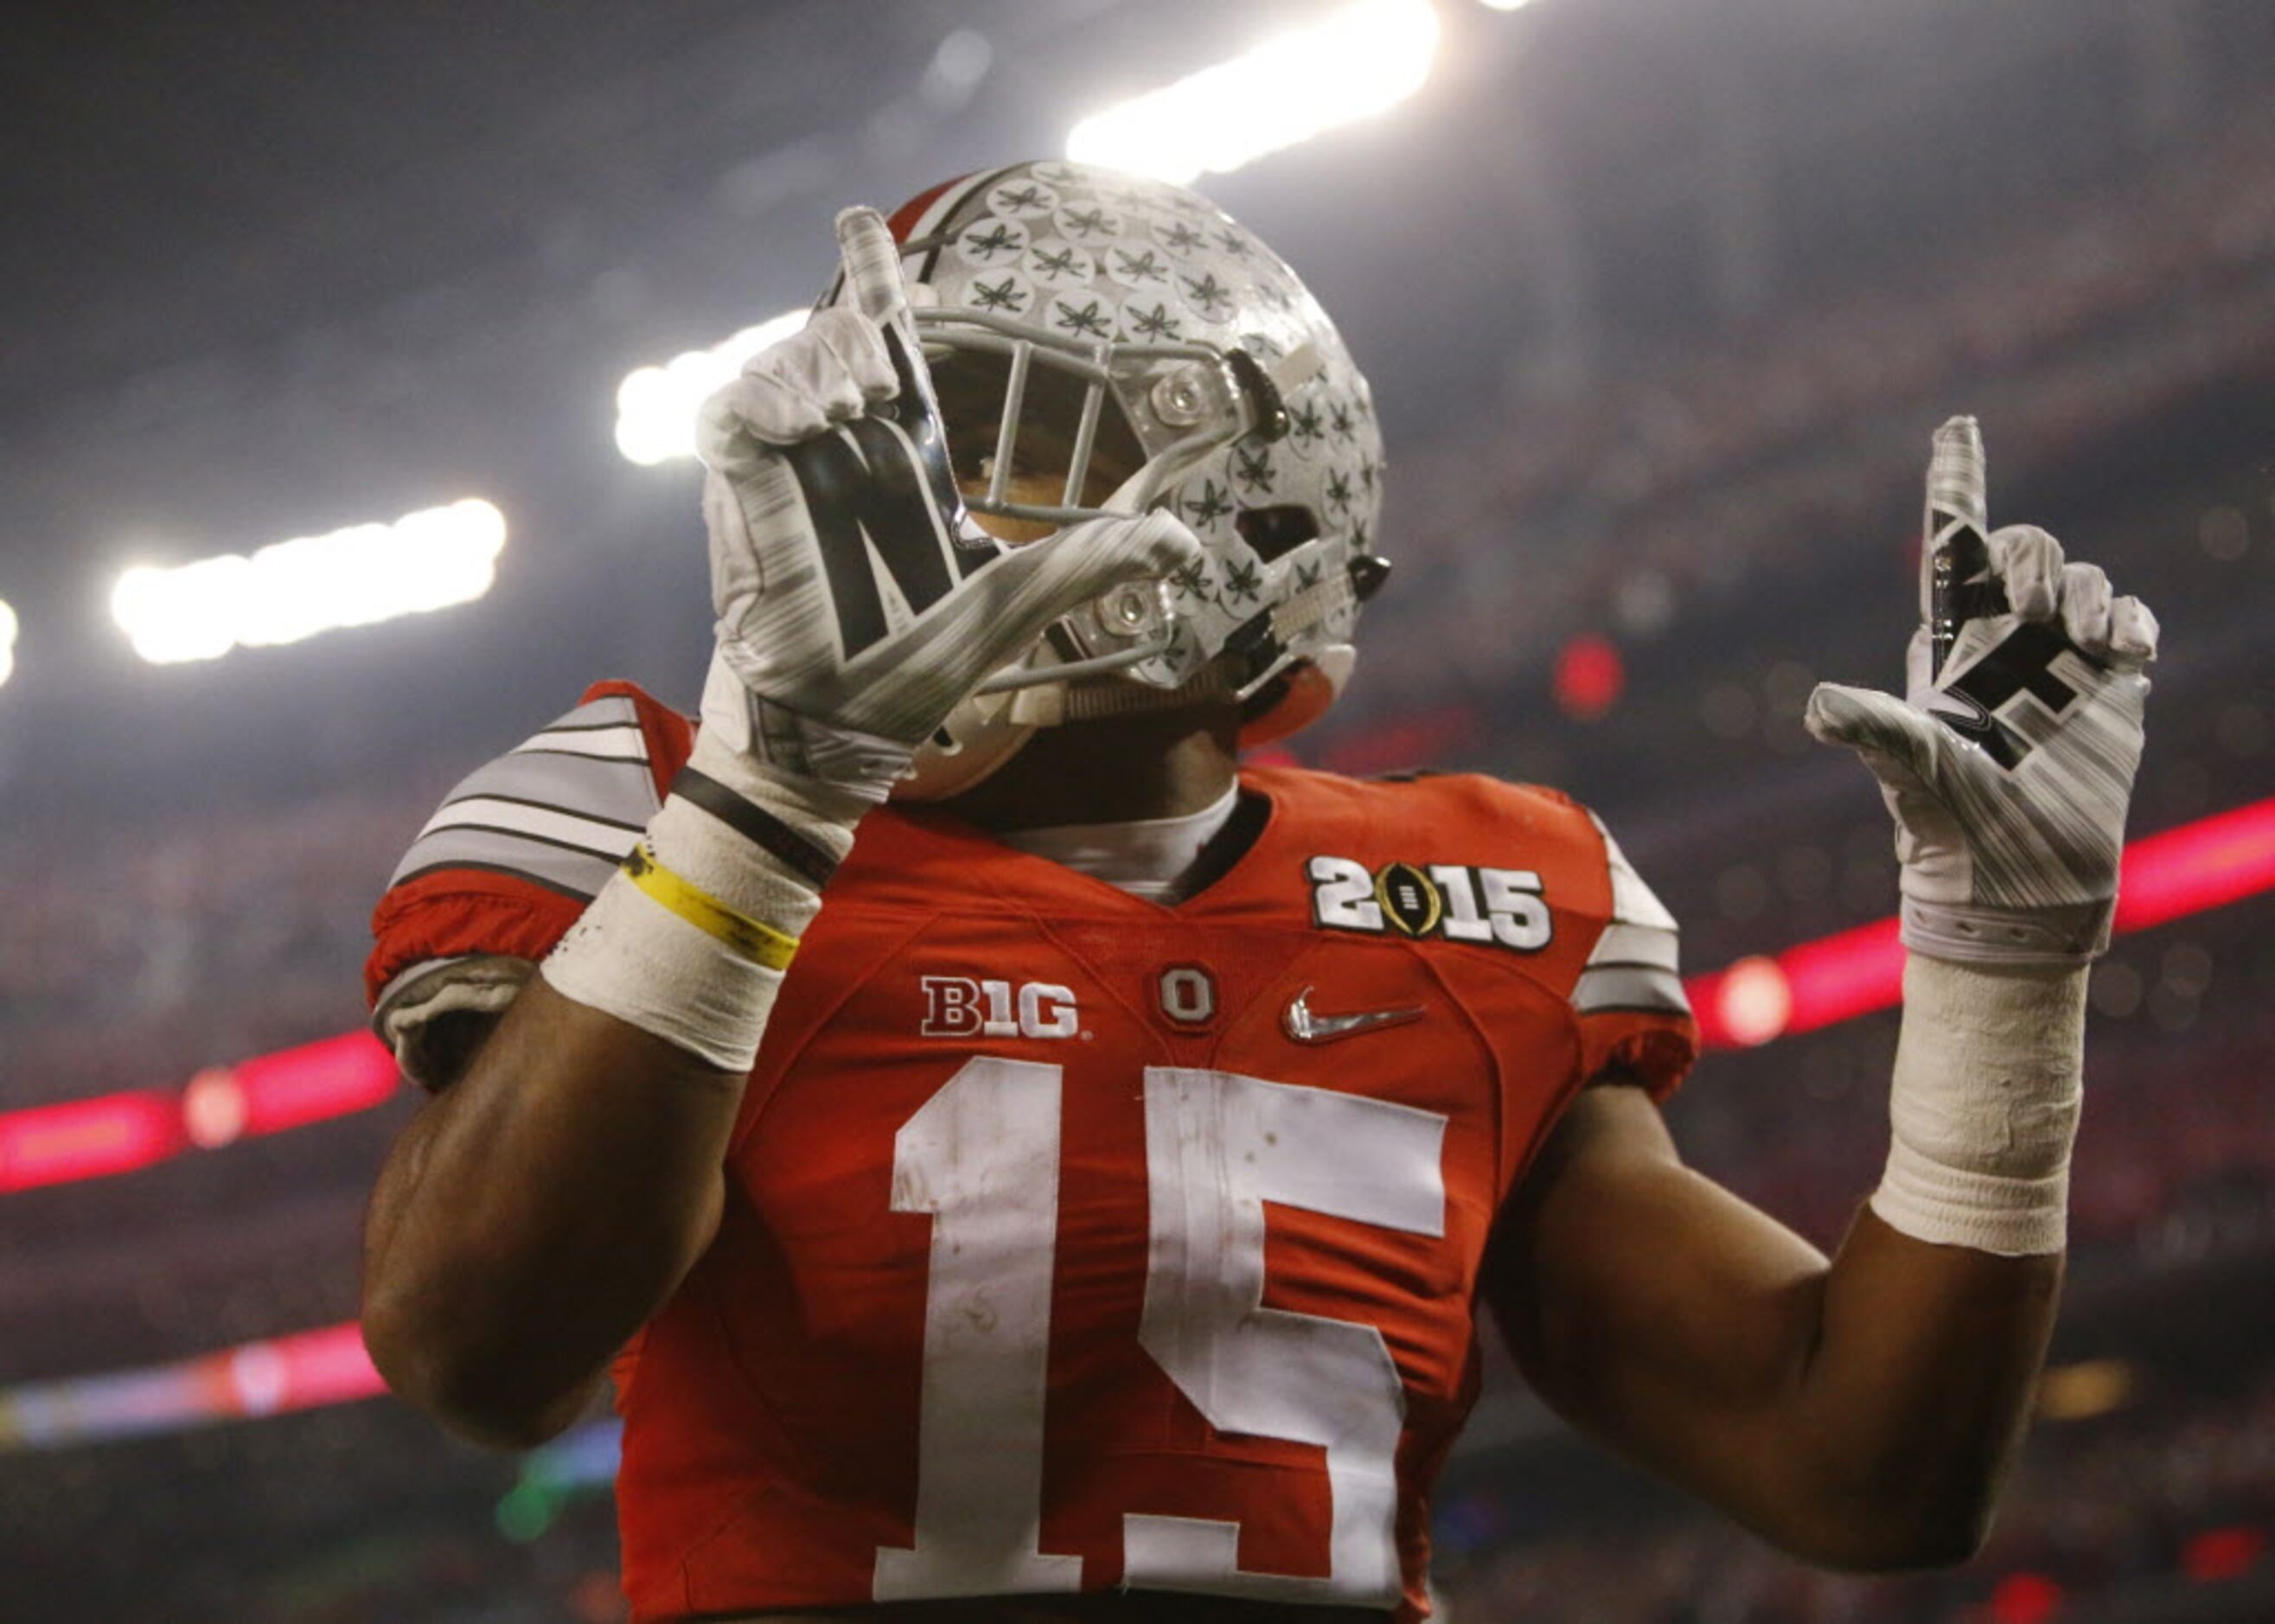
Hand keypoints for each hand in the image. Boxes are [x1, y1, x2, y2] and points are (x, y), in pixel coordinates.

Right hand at [693, 207, 1200, 780]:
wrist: (837, 734)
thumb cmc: (913, 676)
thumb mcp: (1017, 605)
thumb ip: (1092, 562)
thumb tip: (1183, 544)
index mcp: (900, 462)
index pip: (883, 347)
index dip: (873, 279)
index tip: (858, 217)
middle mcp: (841, 453)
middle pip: (839, 341)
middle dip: (855, 334)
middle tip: (879, 390)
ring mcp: (786, 471)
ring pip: (789, 363)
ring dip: (819, 365)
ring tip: (850, 411)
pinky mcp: (740, 494)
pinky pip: (735, 409)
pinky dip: (768, 397)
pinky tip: (810, 424)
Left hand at [1805, 417, 2158, 964]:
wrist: (2018, 883)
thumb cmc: (1952, 828)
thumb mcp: (1911, 771)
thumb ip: (1875, 728)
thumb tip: (1818, 703)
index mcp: (1947, 645)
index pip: (1951, 546)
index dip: (1957, 483)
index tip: (1958, 425)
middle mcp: (2001, 643)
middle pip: (2027, 549)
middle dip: (2040, 559)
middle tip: (2043, 616)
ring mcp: (2057, 661)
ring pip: (2084, 579)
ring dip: (2093, 597)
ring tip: (2090, 649)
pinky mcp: (2108, 687)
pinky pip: (2130, 621)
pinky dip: (2132, 622)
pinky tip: (2124, 654)